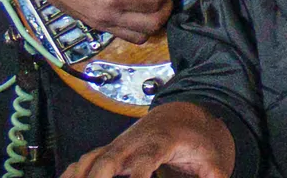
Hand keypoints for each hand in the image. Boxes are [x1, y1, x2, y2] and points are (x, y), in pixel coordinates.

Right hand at [11, 0, 179, 42]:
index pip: (155, 3)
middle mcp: (107, 17)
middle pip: (152, 26)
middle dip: (165, 8)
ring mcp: (98, 24)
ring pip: (137, 37)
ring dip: (151, 22)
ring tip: (151, 1)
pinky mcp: (91, 24)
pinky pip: (121, 34)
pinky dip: (134, 26)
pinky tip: (133, 6)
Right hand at [61, 102, 233, 177]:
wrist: (183, 115)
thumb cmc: (196, 138)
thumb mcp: (213, 159)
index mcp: (160, 142)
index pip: (143, 162)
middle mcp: (134, 142)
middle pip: (108, 159)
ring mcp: (119, 145)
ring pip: (91, 159)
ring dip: (79, 176)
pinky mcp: (110, 150)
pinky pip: (85, 161)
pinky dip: (73, 173)